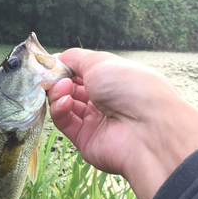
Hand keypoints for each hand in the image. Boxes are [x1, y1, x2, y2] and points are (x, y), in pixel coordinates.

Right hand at [49, 48, 197, 198]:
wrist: (147, 130)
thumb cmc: (130, 87)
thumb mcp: (101, 62)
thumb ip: (75, 58)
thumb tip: (55, 58)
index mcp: (113, 79)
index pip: (81, 71)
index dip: (65, 67)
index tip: (50, 64)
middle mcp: (104, 99)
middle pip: (71, 88)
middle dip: (59, 80)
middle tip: (53, 77)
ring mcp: (95, 120)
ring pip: (66, 105)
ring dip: (59, 94)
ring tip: (63, 89)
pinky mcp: (85, 139)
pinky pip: (66, 122)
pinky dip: (60, 110)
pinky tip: (65, 103)